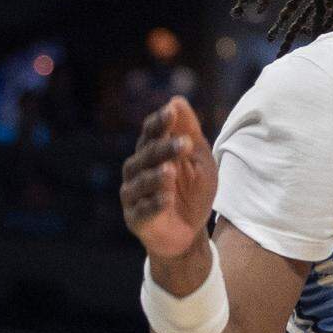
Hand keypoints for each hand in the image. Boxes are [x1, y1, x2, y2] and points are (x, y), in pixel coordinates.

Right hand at [120, 96, 217, 259]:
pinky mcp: (135, 219)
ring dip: (156, 176)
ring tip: (171, 171)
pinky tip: (167, 198)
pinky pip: (143, 210)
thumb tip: (177, 100)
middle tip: (184, 143)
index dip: (160, 122)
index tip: (172, 111)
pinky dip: (155, 204)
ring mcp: (133, 195)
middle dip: (164, 148)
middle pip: (146, 155)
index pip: (150, 132)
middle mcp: (137, 171)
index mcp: (151, 152)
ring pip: (141, 182)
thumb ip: (189, 131)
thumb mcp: (199, 159)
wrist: (190, 232)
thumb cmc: (193, 191)